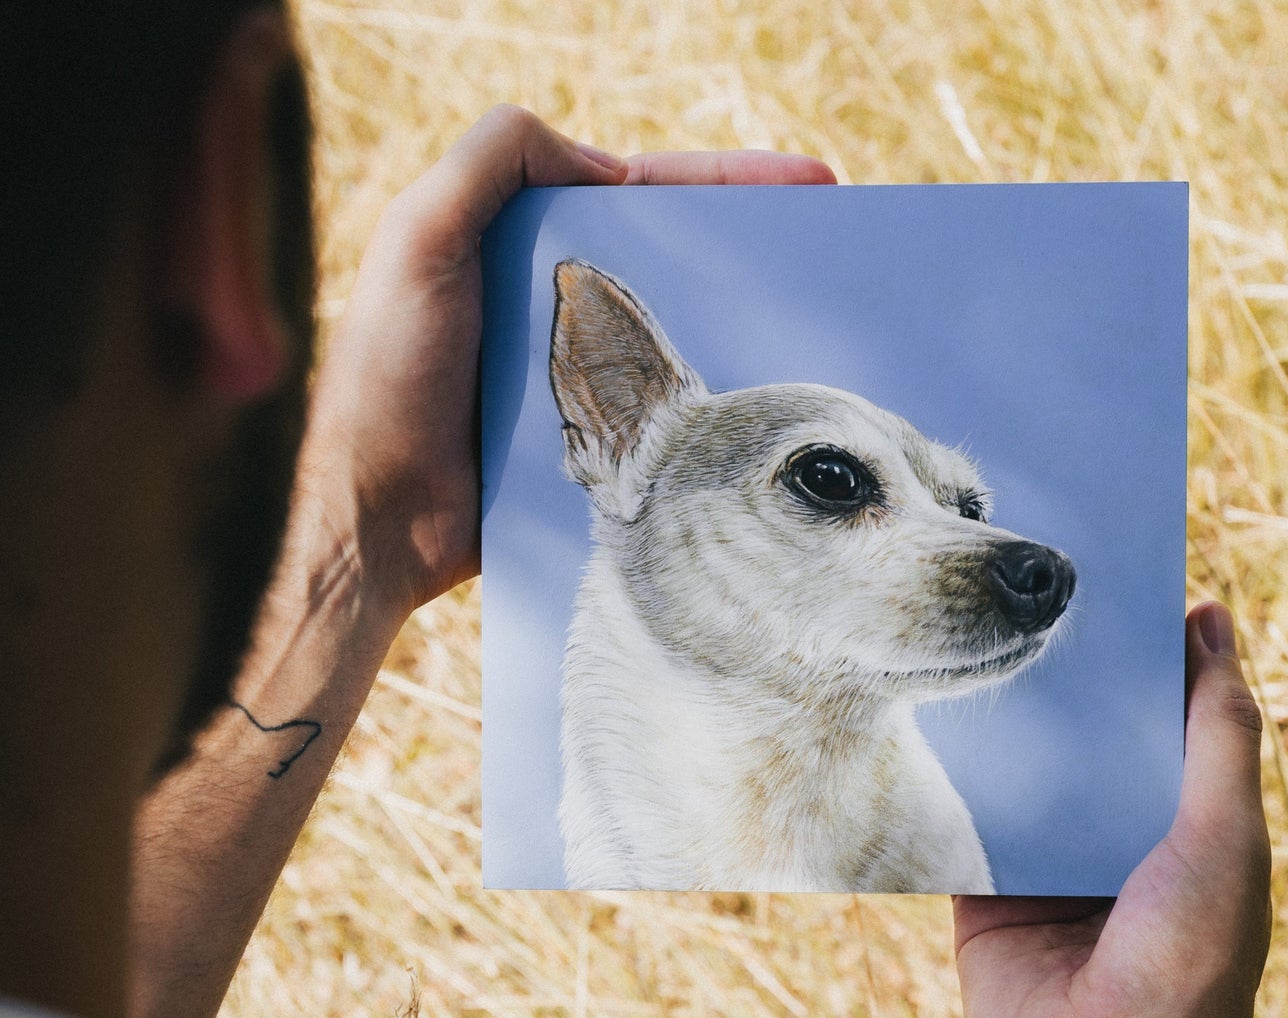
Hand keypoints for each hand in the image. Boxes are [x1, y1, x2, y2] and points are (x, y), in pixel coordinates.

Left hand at [296, 105, 834, 627]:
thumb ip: (490, 163)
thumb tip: (602, 158)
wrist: (377, 519)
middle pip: (672, 262)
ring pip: (676, 338)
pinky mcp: (589, 451)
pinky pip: (662, 418)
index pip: (638, 194)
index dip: (722, 181)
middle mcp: (553, 307)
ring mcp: (577, 381)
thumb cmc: (388, 378)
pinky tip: (767, 403)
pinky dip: (712, 405)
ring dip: (744, 326)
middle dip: (755, 248)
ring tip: (824, 318)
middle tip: (839, 242)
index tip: (803, 181)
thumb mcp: (418, 241)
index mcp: (518, 245)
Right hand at [953, 601, 1270, 1017]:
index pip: (1173, 726)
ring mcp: (1052, 870)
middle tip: (1035, 603)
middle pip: (1095, 745)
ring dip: (1010, 729)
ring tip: (974, 643)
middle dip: (1074, 686)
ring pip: (1027, 778)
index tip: (1127, 589)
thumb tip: (1215, 625)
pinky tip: (928, 724)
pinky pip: (965, 825)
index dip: (1159, 660)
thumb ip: (1219, 736)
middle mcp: (1122, 845)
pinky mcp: (988, 894)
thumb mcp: (1223, 837)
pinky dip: (951, 785)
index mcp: (1191, 832)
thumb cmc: (1184, 963)